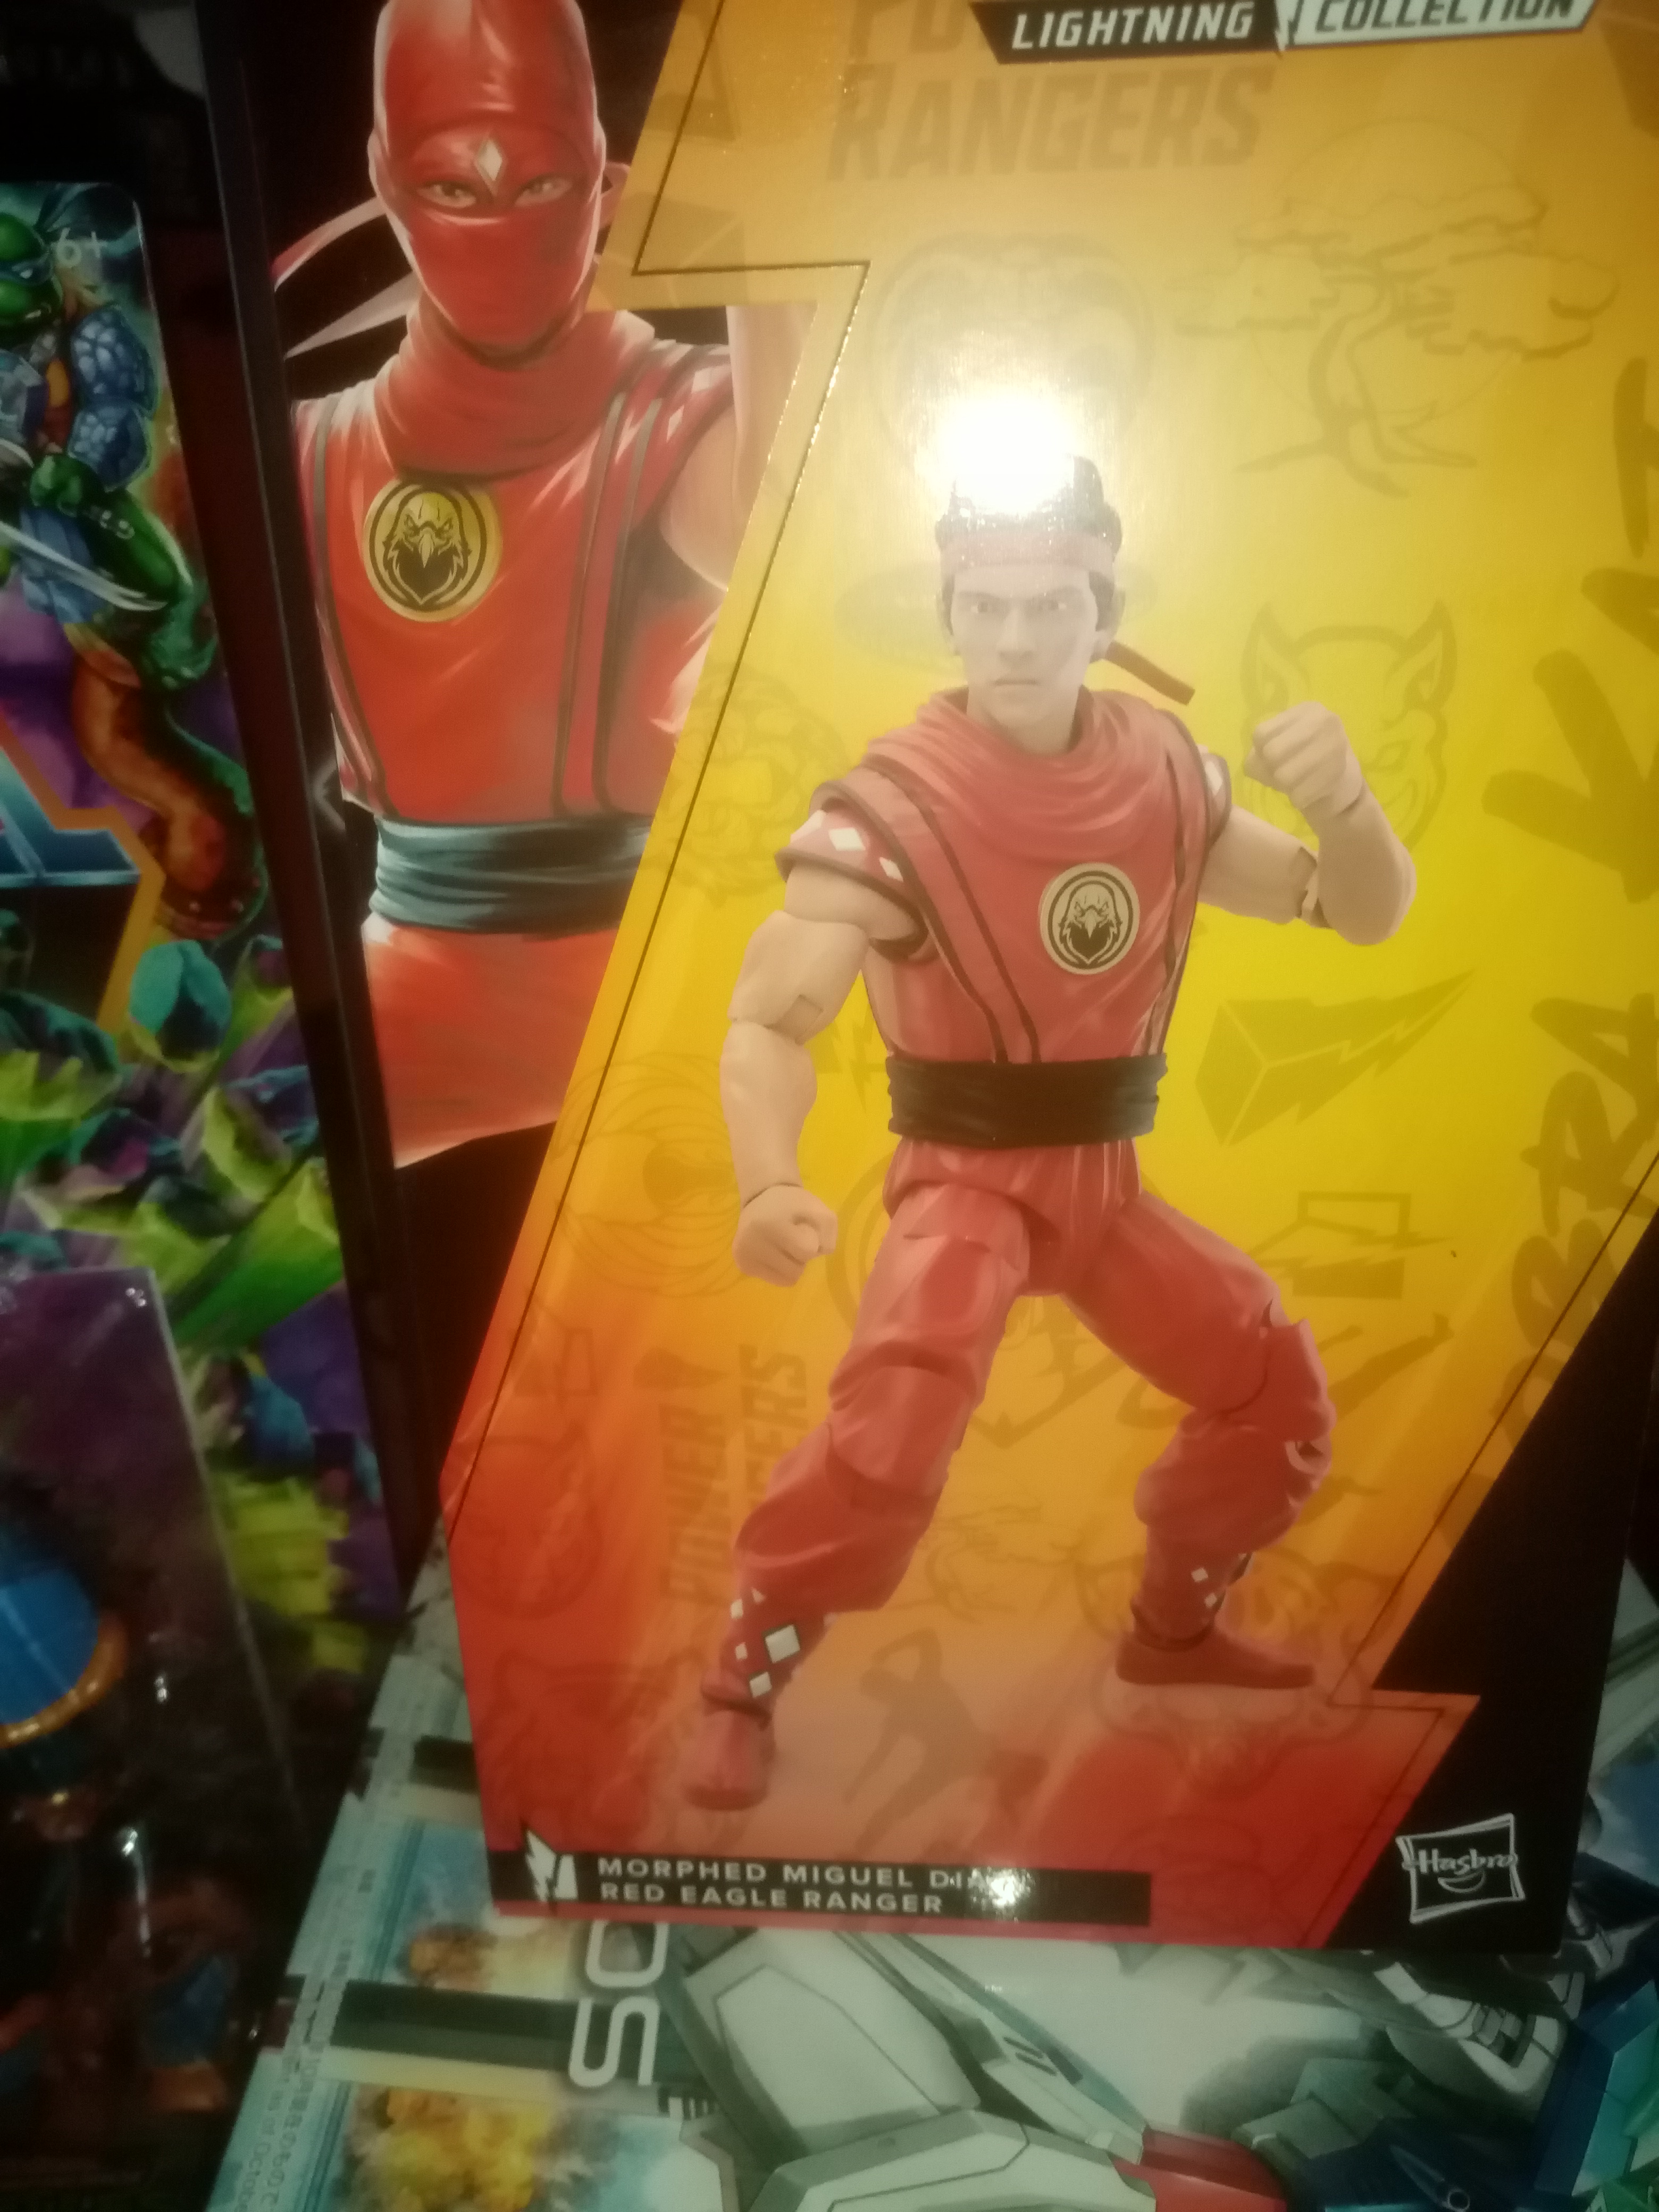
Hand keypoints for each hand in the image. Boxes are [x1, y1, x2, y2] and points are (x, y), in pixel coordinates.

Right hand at [733, 1183, 836, 1286]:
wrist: (760, 1197)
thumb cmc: (792, 1204)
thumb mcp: (817, 1208)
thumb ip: (827, 1232)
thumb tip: (818, 1253)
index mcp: (773, 1224)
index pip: (807, 1251)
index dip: (812, 1241)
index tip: (802, 1228)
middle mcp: (753, 1242)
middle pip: (796, 1271)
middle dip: (800, 1256)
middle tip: (792, 1238)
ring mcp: (745, 1256)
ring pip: (786, 1280)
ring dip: (791, 1265)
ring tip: (783, 1245)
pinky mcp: (742, 1264)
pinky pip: (774, 1280)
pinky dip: (779, 1269)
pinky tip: (772, 1251)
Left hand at [1245, 703, 1364, 828]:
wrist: (1343, 784)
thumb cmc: (1304, 762)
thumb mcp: (1279, 749)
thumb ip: (1258, 755)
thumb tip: (1254, 764)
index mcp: (1305, 710)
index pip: (1261, 734)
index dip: (1261, 753)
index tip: (1276, 758)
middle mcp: (1323, 720)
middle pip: (1272, 753)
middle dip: (1272, 770)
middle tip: (1286, 773)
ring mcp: (1335, 744)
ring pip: (1284, 776)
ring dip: (1285, 786)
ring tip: (1297, 783)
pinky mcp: (1339, 773)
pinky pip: (1300, 795)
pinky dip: (1298, 799)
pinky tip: (1309, 793)